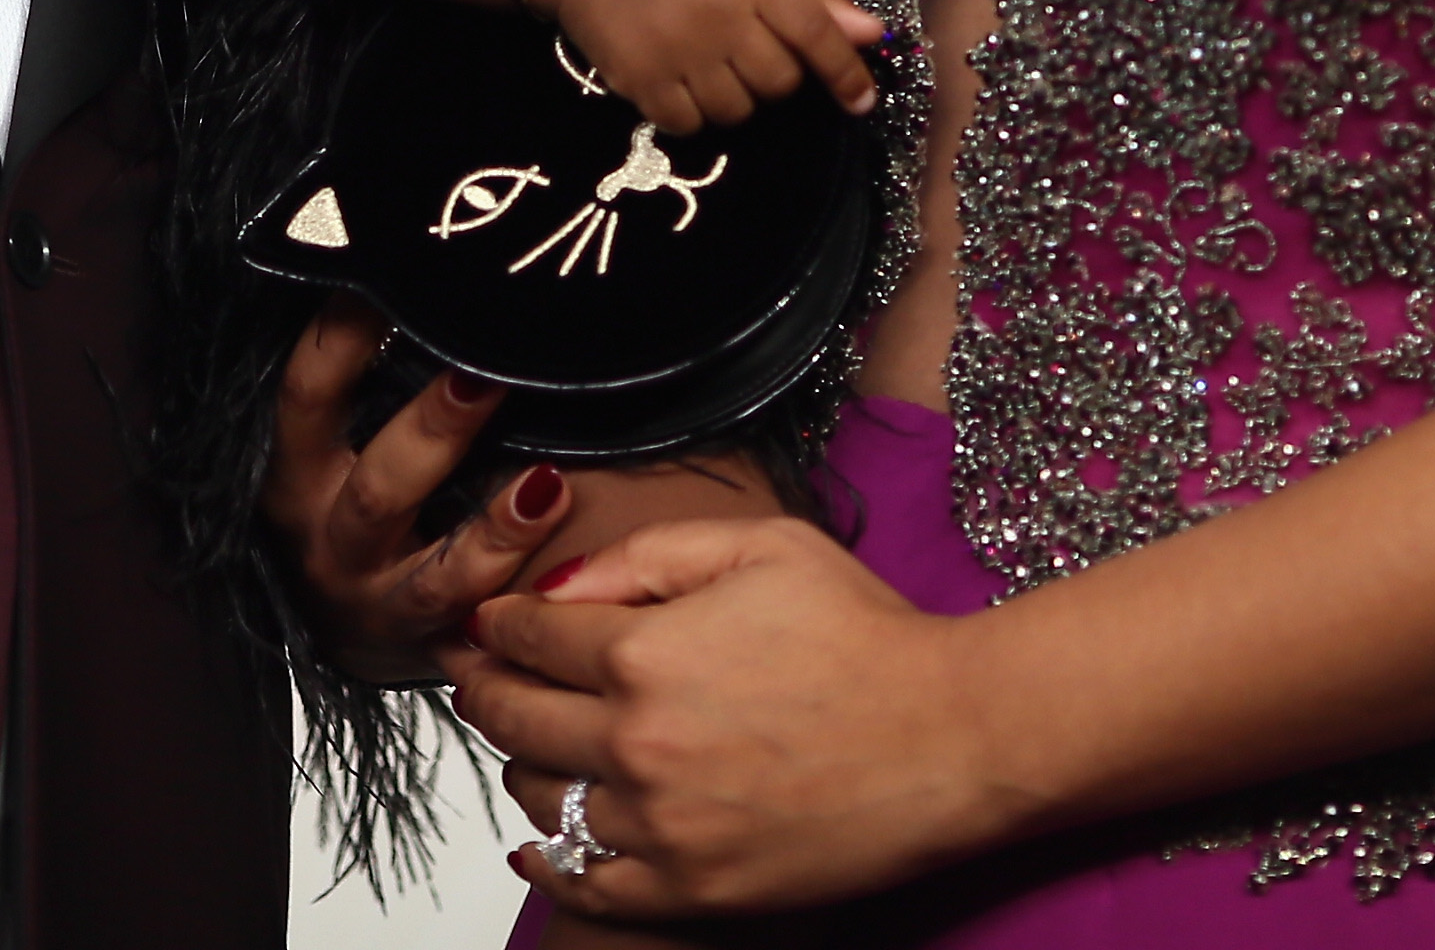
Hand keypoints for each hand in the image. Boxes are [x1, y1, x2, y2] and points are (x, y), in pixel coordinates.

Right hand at [266, 305, 557, 681]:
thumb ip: (362, 386)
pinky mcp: (426, 642)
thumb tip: (419, 285)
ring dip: (494, 527)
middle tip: (487, 373)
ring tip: (546, 483)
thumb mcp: (327, 449)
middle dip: (436, 427)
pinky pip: (474, 622)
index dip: (338, 339)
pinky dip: (515, 584)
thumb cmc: (342, 506)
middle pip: (383, 485)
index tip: (380, 280)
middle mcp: (329, 539)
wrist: (332, 629)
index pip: (307, 396)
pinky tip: (556, 549)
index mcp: (297, 474)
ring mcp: (378, 598)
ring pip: (436, 571)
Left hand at [455, 515, 1024, 922]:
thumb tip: (554, 587)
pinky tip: (538, 836)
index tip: (490, 621)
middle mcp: (638, 743)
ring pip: (538, 796)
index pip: (523, 634)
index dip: (497, 621)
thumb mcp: (758, 546)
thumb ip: (644, 554)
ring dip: (520, 761)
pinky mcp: (692, 888)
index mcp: (645, 652)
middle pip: (510, 715)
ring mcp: (662, 826)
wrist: (955, 738)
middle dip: (485, 684)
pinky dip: (547, 858)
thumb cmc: (868, 636)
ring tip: (531, 739)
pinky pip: (585, 881)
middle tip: (479, 672)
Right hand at [523, 0, 880, 130]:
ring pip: (737, 111)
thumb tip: (873, 34)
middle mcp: (718, 14)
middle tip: (742, 49)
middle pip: (779, 83)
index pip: (815, 33)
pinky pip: (691, 125)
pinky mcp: (639, 78)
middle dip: (773, 77)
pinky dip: (692, 113)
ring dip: (733, 98)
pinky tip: (677, 79)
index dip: (844, 72)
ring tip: (706, 62)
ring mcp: (677, 49)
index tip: (861, 102)